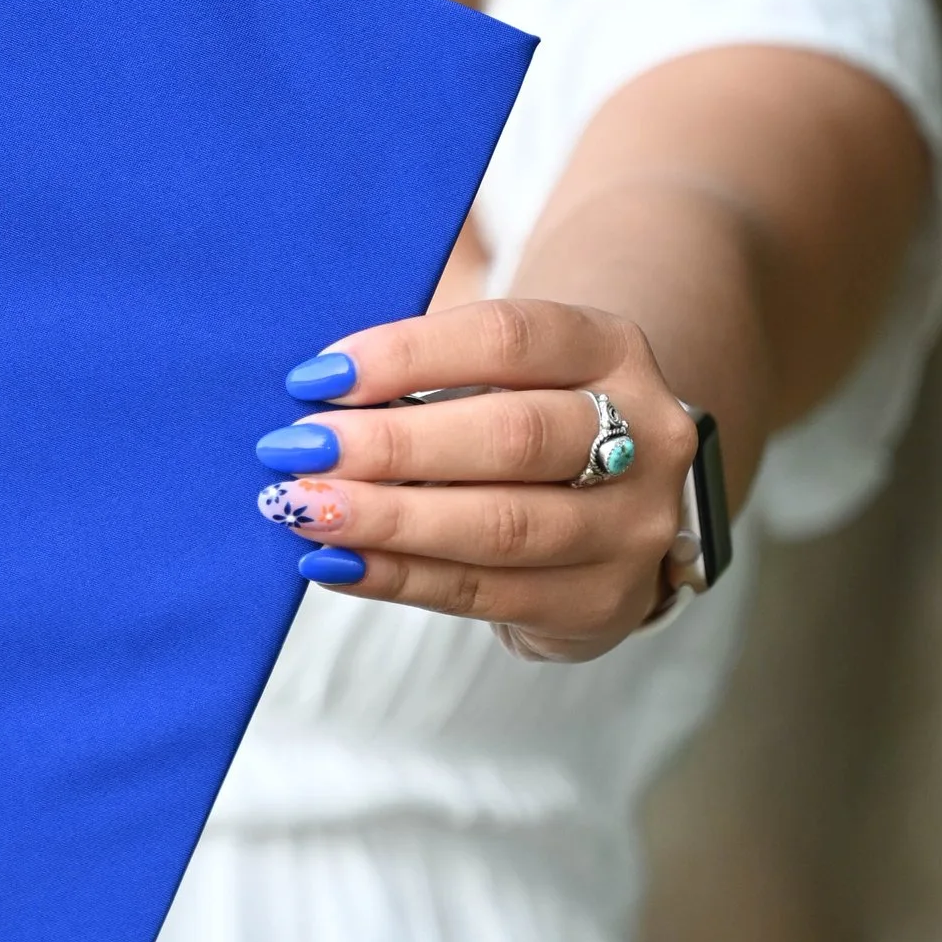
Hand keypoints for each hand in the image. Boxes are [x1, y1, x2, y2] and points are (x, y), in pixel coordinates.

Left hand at [254, 298, 696, 660]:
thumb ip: (426, 375)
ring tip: (305, 509)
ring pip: (501, 526)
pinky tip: (336, 564)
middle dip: (392, 447)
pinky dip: (400, 577)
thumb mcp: (501, 372)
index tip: (318, 376)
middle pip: (511, 437)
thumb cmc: (524, 414)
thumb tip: (315, 398)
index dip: (408, 355)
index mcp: (611, 349)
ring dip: (387, 520)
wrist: (612, 504)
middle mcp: (645, 435)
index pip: (508, 340)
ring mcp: (632, 527)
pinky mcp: (601, 602)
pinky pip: (486, 592)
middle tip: (297, 452)